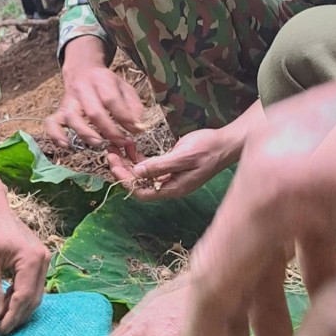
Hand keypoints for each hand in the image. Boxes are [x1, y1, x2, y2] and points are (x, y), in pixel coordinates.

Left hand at [0, 202, 47, 334]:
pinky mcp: (36, 259)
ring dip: (19, 307)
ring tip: (2, 318)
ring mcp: (42, 259)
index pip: (24, 296)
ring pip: (34, 292)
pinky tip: (6, 301)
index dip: (12, 315)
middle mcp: (42, 260)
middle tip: (1, 329)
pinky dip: (19, 295)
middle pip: (33, 297)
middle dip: (17, 315)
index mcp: (32, 260)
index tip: (0, 329)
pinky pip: (31, 283)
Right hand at [45, 40, 143, 150]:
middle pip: (92, 111)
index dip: (124, 117)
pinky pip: (52, 122)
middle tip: (120, 141)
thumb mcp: (125, 87)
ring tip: (98, 143)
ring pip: (71, 117)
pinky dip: (56, 135)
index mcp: (101, 79)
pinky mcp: (60, 110)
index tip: (135, 130)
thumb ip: (134, 106)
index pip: (111, 99)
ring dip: (85, 133)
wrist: (82, 69)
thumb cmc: (106, 83)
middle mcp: (82, 89)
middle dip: (108, 129)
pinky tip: (66, 145)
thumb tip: (138, 127)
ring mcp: (68, 100)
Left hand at [107, 128, 233, 201]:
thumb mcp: (183, 156)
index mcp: (172, 188)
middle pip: (138, 182)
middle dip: (122, 168)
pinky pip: (148, 164)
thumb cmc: (208, 150)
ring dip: (128, 161)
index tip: (114, 164)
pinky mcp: (169, 165)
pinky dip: (137, 156)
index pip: (142, 192)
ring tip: (116, 145)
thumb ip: (160, 165)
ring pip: (141, 172)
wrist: (225, 143)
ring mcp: (169, 175)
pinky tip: (130, 144)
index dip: (125, 180)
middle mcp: (168, 185)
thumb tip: (137, 172)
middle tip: (110, 151)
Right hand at [183, 77, 335, 335]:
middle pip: (227, 248)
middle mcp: (261, 164)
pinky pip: (282, 200)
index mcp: (273, 190)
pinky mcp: (306, 136)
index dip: (204, 333)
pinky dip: (293, 247)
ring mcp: (282, 144)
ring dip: (265, 283)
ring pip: (254, 224)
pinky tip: (324, 280)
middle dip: (230, 314)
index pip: (215, 274)